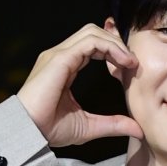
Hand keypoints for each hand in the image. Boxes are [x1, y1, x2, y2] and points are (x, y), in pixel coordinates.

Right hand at [17, 25, 144, 148]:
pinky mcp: (60, 58)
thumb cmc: (50, 129)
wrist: (29, 133)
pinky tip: (123, 61)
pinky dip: (109, 47)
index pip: (92, 45)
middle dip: (116, 43)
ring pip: (93, 33)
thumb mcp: (90, 127)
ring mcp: (59, 54)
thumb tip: (137, 129)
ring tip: (130, 61)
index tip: (130, 66)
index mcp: (65, 66)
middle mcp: (61, 56)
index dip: (113, 51)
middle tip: (133, 62)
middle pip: (93, 33)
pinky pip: (90, 42)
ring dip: (115, 43)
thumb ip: (113, 124)